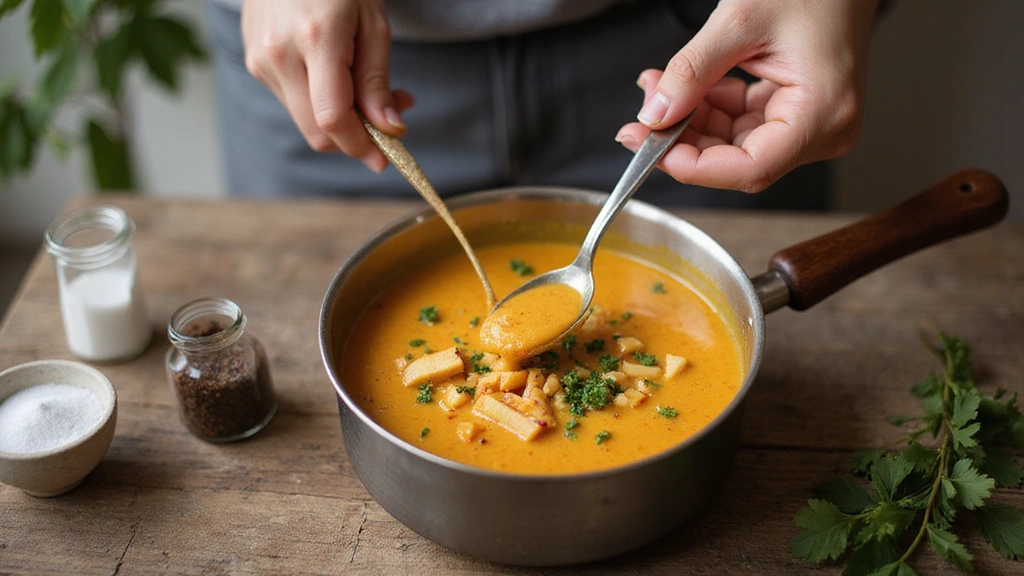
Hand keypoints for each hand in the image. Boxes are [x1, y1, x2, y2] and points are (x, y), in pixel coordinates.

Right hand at [241, 0, 413, 171]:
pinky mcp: (253, 62)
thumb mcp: (373, 22)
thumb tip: (389, 128)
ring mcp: (260, 60)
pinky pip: (293, 100)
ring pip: (305, 120)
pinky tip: (337, 76)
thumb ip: (377, 79)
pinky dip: (320, 102)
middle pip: (316, 132)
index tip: (387, 157)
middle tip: (390, 119)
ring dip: (340, 120)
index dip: (361, 146)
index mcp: (315, 39)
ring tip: (366, 87)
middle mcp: (279, 54)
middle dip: (355, 138)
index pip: (333, 118)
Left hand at [616, 0, 879, 192]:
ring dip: (691, 122)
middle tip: (642, 119)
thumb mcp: (739, 21)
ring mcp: (809, 125)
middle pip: (737, 161)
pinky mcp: (794, 114)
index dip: (694, 167)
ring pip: (733, 146)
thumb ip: (692, 72)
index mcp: (822, 115)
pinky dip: (709, 110)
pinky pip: (741, 126)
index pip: (750, 168)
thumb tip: (655, 115)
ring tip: (660, 88)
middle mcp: (823, 130)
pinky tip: (687, 88)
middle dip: (684, 140)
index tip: (652, 149)